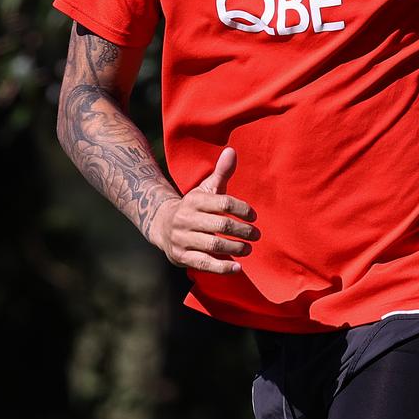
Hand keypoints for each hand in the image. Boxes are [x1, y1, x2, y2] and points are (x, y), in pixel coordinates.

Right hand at [150, 147, 258, 274]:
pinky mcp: (181, 256)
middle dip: (243, 231)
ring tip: (249, 249)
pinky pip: (204, 263)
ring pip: (214, 245)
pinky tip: (237, 267)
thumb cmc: (194, 206)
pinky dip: (222, 267)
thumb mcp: (206, 189)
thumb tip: (232, 150)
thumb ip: (221, 172)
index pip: (224, 203)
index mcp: (195, 200)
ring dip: (236, 248)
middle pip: (221, 225)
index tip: (253, 216)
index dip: (242, 209)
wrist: (161, 225)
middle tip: (256, 235)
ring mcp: (183, 239)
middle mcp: (187, 219)